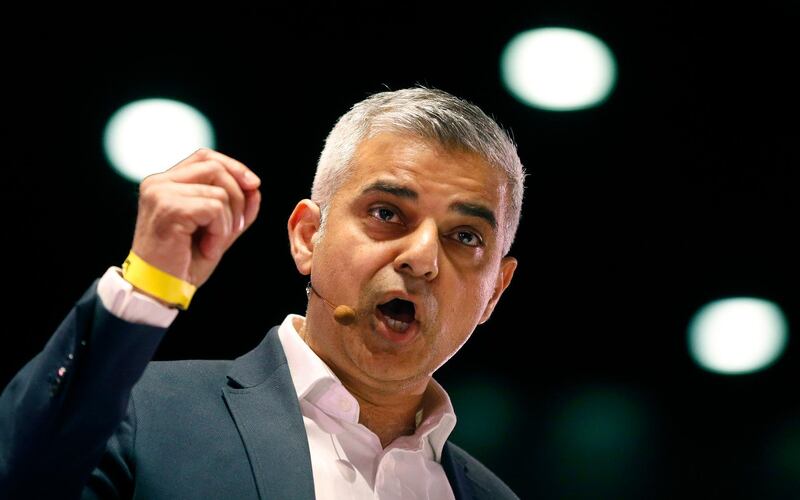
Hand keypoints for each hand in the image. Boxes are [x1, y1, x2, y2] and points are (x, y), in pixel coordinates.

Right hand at [130, 148, 260, 288]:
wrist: (159, 289)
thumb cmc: (184, 261)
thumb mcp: (217, 228)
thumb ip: (235, 206)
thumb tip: (255, 187)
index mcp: (165, 182)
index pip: (205, 156)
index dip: (234, 167)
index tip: (253, 185)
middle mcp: (158, 182)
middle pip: (215, 168)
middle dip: (238, 197)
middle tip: (234, 228)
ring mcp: (160, 193)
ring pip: (219, 191)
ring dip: (228, 221)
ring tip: (213, 243)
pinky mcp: (169, 208)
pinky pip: (215, 208)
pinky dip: (220, 230)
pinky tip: (208, 248)